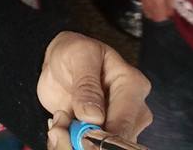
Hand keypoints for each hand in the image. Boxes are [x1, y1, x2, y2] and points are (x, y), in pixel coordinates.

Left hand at [38, 31, 150, 149]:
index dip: (99, 134)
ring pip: (101, 148)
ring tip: (60, 121)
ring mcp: (119, 124)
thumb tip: (94, 116)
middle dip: (84, 139)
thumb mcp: (79, 57)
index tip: (77, 133)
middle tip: (61, 125)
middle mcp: (132, 109)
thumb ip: (86, 85)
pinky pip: (88, 148)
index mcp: (133, 85)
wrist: (60, 63)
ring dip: (74, 141)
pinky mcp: (104, 134)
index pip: (124, 123)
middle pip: (116, 142)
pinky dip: (70, 143)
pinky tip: (61, 126)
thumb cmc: (75, 52)